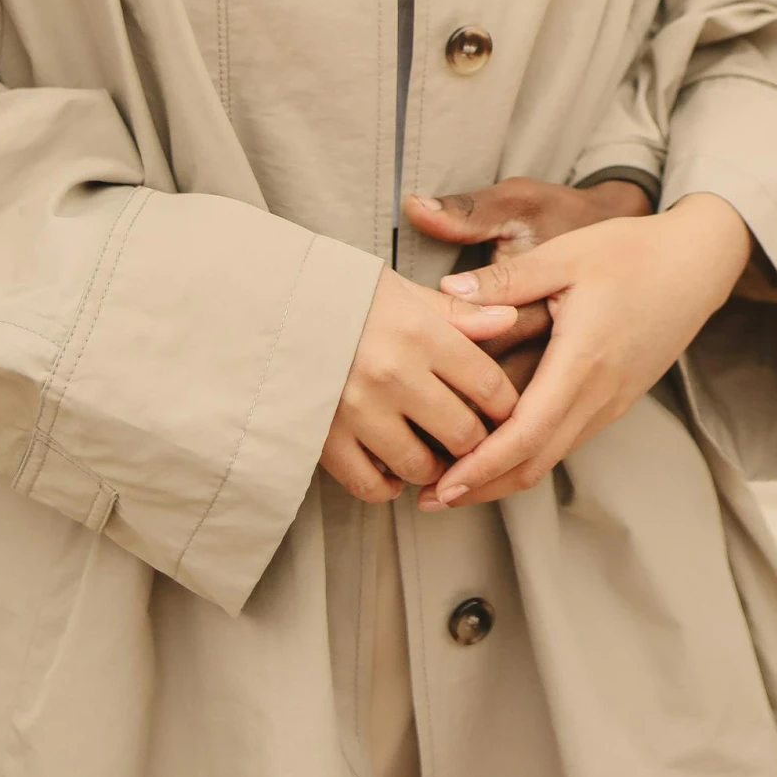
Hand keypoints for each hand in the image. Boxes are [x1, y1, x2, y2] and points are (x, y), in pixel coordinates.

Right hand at [321, 270, 519, 504]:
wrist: (267, 303)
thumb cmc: (342, 293)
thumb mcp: (402, 290)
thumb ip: (458, 313)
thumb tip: (509, 319)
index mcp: (418, 332)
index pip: (489, 385)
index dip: (506, 406)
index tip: (504, 413)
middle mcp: (392, 373)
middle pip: (463, 434)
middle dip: (474, 443)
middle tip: (469, 438)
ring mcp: (357, 410)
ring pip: (420, 466)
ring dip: (433, 468)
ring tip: (430, 452)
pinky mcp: (324, 437)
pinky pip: (370, 486)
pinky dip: (387, 486)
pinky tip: (391, 469)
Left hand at [415, 192, 751, 511]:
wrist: (697, 264)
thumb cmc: (633, 253)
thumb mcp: (566, 254)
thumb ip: (506, 278)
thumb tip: (448, 293)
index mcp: (582, 360)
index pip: (526, 434)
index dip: (481, 466)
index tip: (441, 485)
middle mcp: (599, 394)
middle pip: (535, 462)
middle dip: (481, 487)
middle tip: (430, 499)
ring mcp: (611, 402)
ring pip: (551, 457)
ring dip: (502, 477)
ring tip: (454, 483)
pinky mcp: (615, 400)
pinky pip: (567, 440)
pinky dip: (528, 455)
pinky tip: (500, 449)